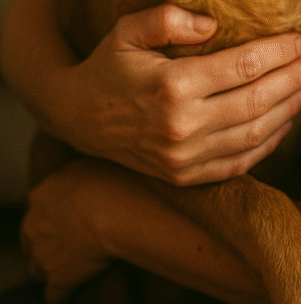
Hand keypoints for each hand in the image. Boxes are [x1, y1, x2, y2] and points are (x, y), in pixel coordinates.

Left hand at [21, 159, 114, 302]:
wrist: (115, 210)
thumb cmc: (110, 180)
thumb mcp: (86, 164)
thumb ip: (72, 176)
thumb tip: (77, 179)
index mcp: (40, 195)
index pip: (37, 209)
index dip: (53, 215)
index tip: (69, 217)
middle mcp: (33, 225)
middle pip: (30, 241)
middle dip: (46, 243)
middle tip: (69, 242)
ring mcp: (43, 255)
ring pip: (36, 269)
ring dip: (50, 268)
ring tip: (71, 266)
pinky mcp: (57, 279)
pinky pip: (54, 296)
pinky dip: (63, 293)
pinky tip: (75, 290)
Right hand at [55, 4, 300, 183]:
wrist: (78, 117)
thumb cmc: (110, 64)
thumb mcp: (129, 28)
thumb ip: (169, 18)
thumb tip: (213, 23)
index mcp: (172, 86)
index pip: (244, 67)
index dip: (279, 52)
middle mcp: (182, 127)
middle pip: (257, 101)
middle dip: (294, 79)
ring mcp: (185, 158)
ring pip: (255, 134)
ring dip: (289, 109)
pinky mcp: (186, 177)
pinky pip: (240, 162)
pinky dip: (269, 142)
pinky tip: (285, 120)